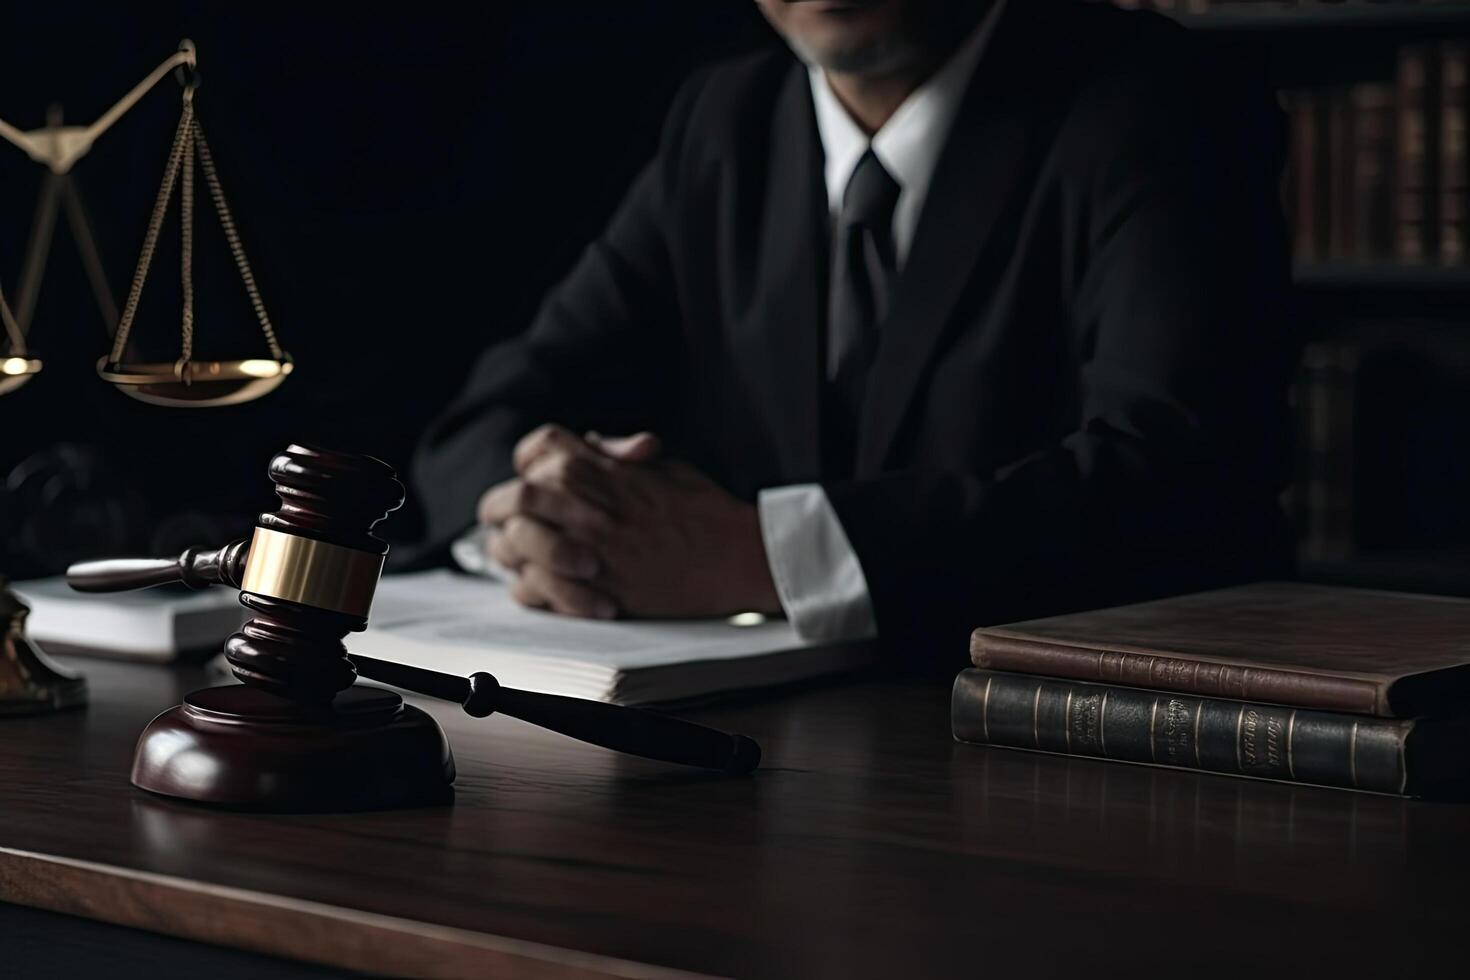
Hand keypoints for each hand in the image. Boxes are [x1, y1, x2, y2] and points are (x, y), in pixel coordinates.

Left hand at [477, 424, 781, 619]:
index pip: (534, 450)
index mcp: (594, 465)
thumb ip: (615, 456)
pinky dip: (531, 590)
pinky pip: (529, 590)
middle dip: (503, 512)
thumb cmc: (705, 511)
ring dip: (513, 553)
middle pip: (509, 499)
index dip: (529, 465)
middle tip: (509, 524)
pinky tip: (546, 588)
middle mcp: (578, 502)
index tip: (533, 481)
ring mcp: (580, 547)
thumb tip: (585, 444)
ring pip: (510, 546)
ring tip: (527, 560)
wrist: (735, 558)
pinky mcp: (587, 589)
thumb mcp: (662, 465)